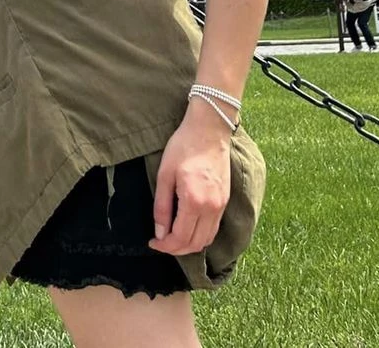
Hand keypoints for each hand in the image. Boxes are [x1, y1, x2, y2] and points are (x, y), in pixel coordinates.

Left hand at [149, 108, 231, 256]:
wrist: (209, 129)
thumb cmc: (183, 147)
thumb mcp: (165, 174)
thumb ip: (161, 206)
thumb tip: (159, 233)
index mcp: (194, 201)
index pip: (180, 238)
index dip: (165, 246)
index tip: (153, 243)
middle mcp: (211, 208)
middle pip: (195, 244)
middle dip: (176, 249)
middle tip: (161, 242)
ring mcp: (221, 205)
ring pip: (206, 239)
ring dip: (189, 245)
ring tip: (173, 237)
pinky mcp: (225, 201)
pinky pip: (214, 228)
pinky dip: (201, 235)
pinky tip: (188, 228)